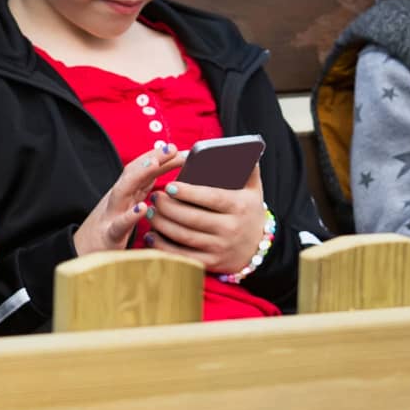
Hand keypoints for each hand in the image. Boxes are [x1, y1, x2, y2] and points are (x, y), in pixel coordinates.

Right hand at [72, 143, 187, 256]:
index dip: (157, 157)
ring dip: (139, 175)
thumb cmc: (109, 230)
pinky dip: (130, 216)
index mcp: (123, 194)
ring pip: (123, 191)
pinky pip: (119, 225)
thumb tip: (169, 176)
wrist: (81, 254)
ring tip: (155, 164)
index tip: (176, 147)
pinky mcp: (109, 236)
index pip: (141, 170)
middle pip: (133, 173)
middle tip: (171, 148)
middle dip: (151, 158)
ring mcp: (111, 215)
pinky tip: (142, 209)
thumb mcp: (127, 207)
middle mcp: (116, 200)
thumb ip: (144, 191)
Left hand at [146, 166, 267, 275]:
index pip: (211, 198)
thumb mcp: (254, 189)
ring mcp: (220, 248)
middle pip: (193, 218)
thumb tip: (243, 145)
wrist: (258, 248)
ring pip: (185, 236)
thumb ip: (249, 167)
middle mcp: (231, 229)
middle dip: (169, 207)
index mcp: (239, 207)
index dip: (189, 192)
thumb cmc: (249, 211)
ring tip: (150, 212)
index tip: (169, 184)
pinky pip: (183, 256)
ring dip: (163, 225)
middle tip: (154, 196)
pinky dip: (164, 247)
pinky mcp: (211, 263)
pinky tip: (152, 236)